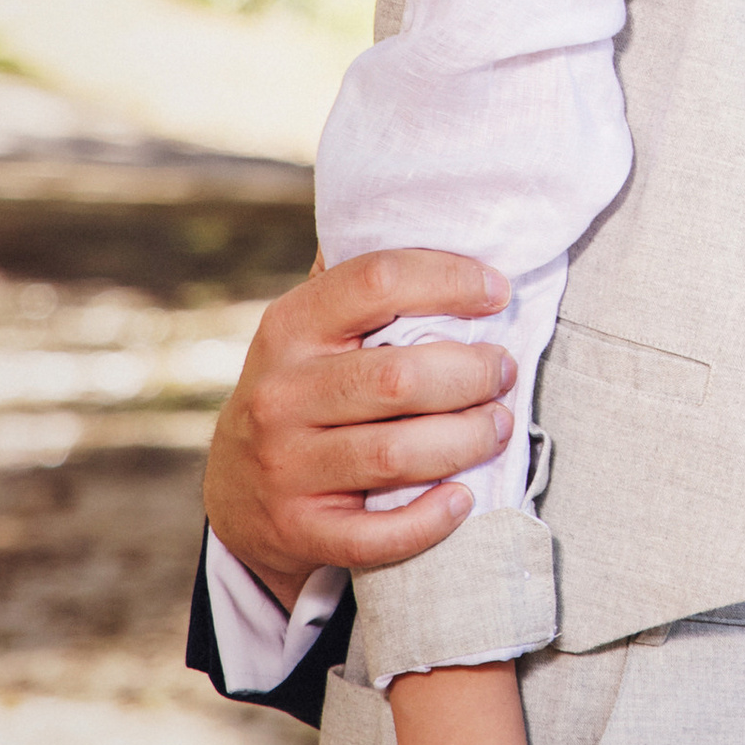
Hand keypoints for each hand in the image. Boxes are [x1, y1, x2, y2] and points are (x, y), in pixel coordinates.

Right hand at [203, 250, 515, 613]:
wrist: (238, 491)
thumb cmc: (306, 388)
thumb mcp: (312, 329)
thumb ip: (361, 280)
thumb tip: (439, 209)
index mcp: (289, 328)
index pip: (377, 281)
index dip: (450, 279)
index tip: (498, 291)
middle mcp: (279, 395)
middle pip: (399, 377)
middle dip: (472, 373)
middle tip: (505, 371)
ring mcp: (285, 467)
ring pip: (399, 454)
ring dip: (468, 439)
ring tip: (500, 424)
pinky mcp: (299, 530)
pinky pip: (379, 535)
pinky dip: (432, 518)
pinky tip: (465, 498)